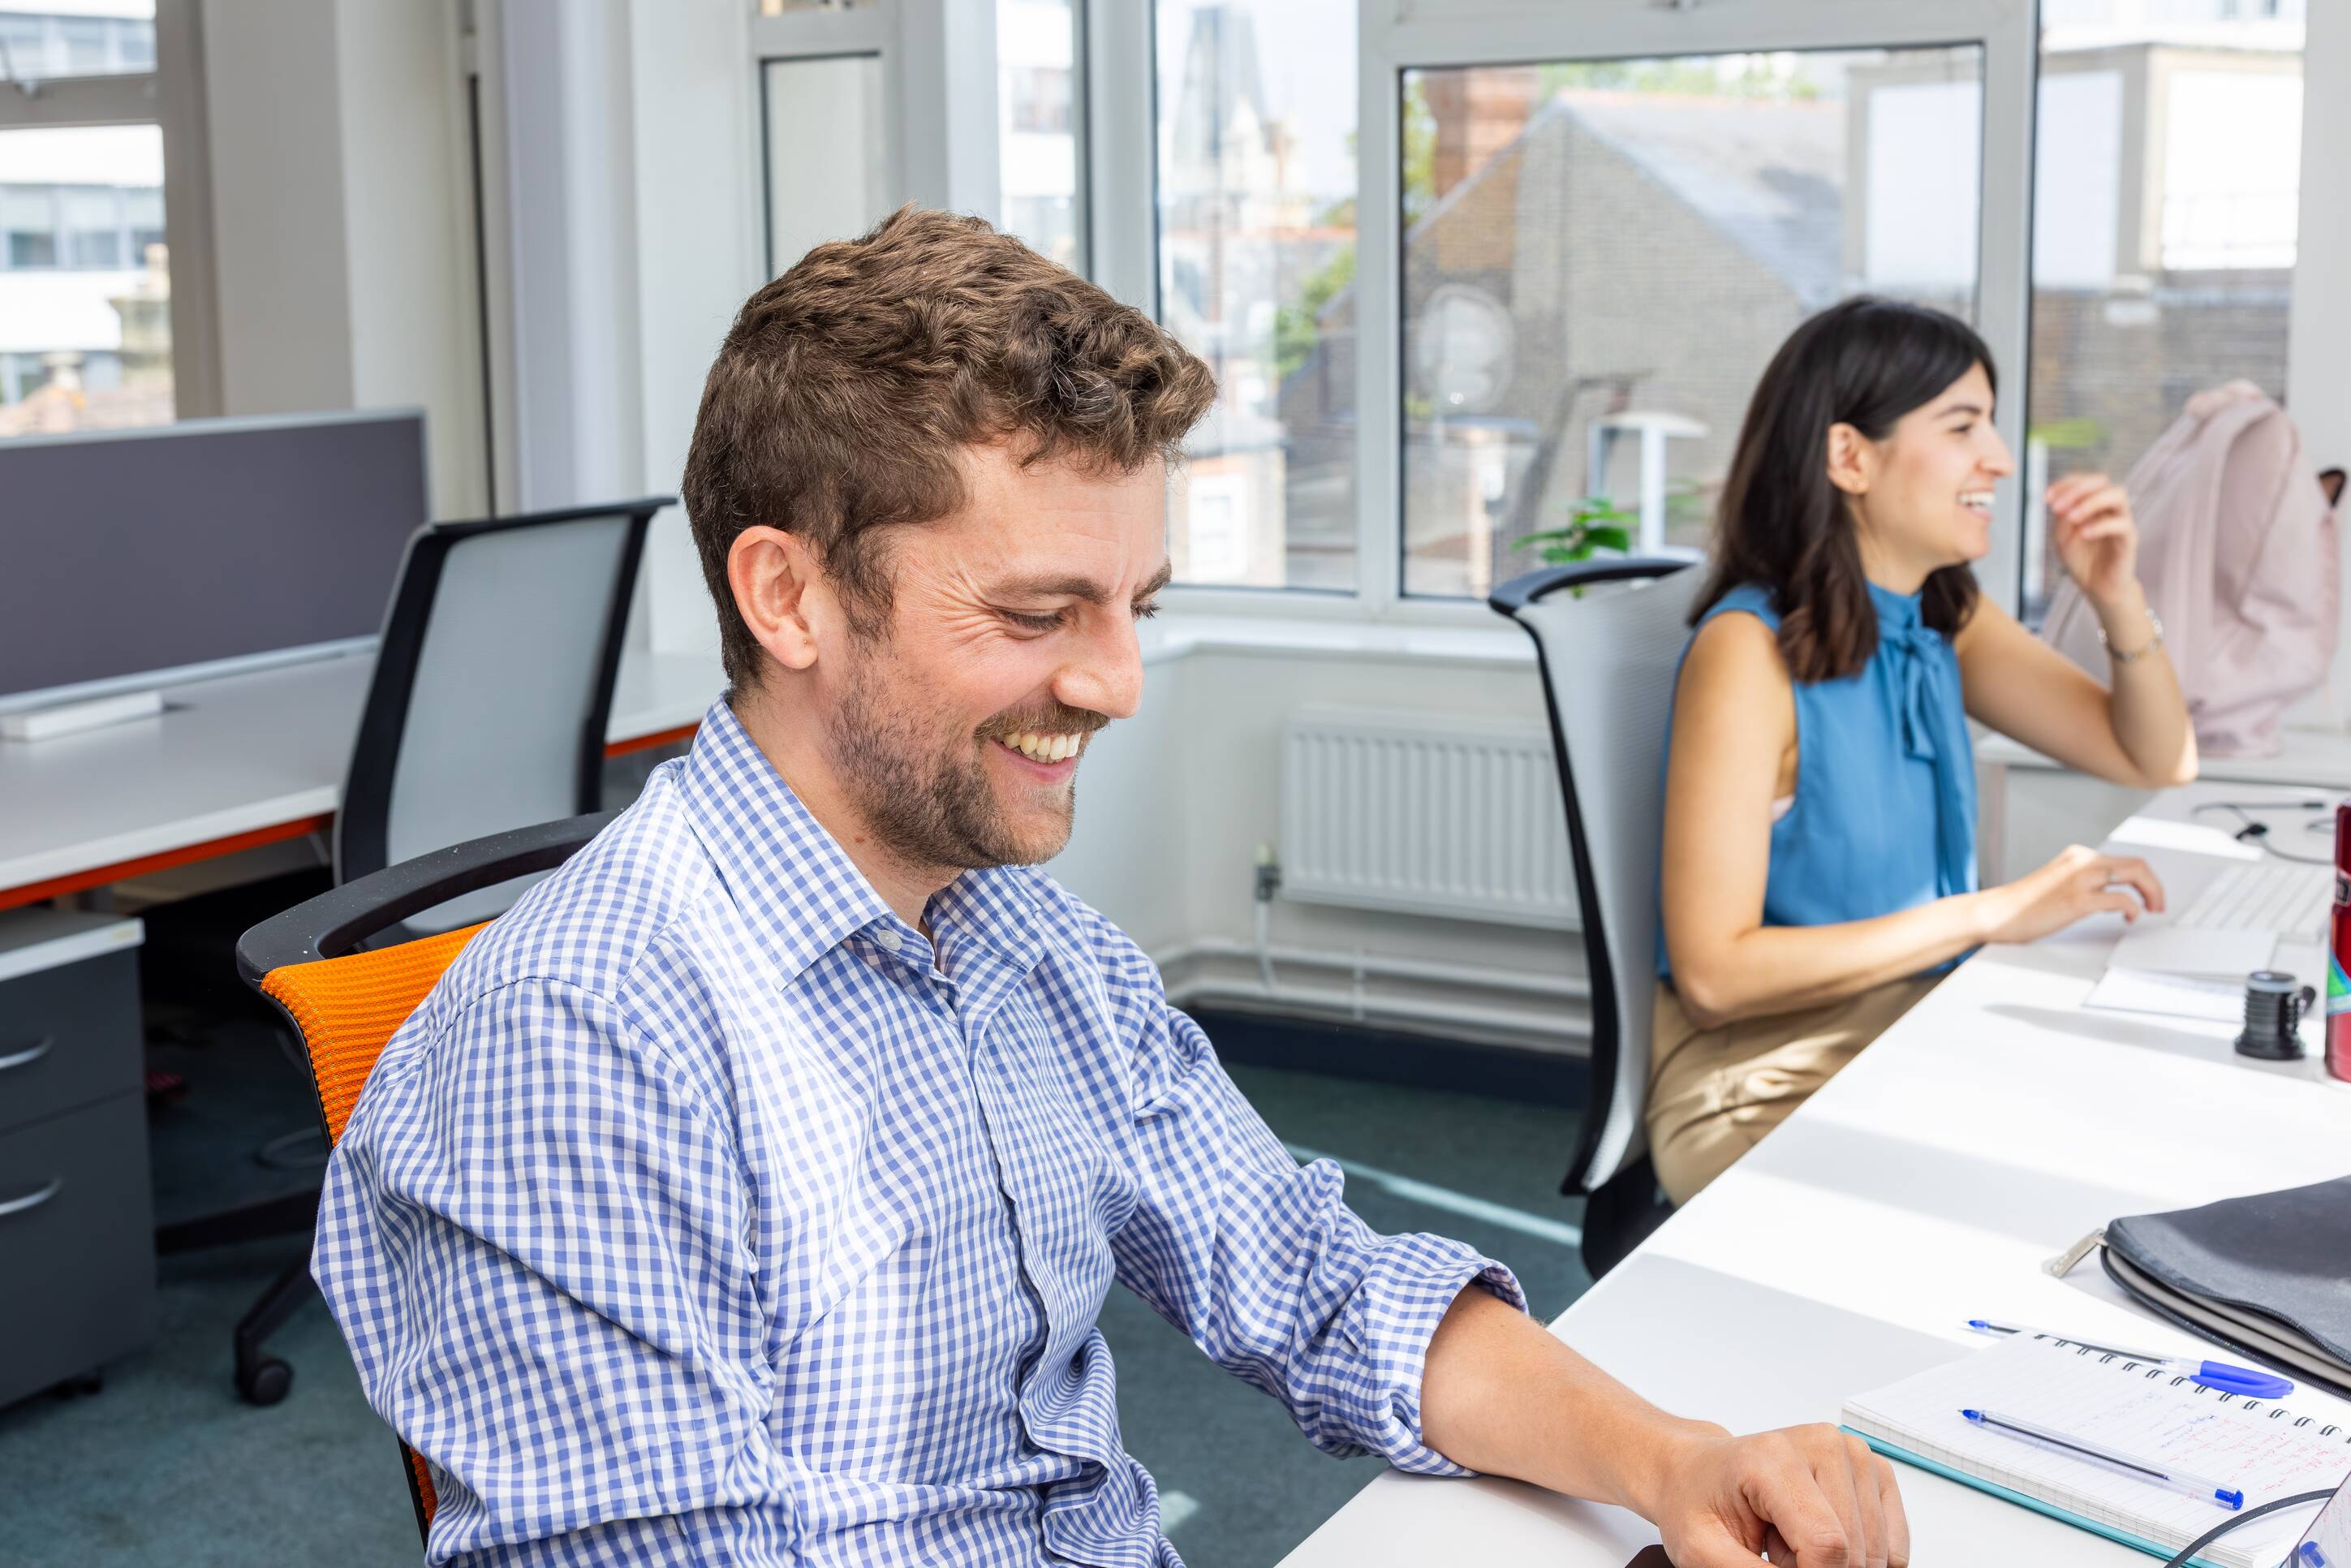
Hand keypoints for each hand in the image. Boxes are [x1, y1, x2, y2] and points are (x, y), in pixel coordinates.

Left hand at [1645, 1423, 1908, 1566]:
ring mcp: (1853, 1452)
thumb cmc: (1699, 1504)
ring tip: (1789, 1541)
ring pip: (1878, 1551)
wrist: (1700, 1474)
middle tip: (1774, 1549)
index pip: (1826, 1544)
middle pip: (1855, 1551)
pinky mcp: (1874, 1470)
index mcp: (1773, 1457)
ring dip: (1837, 1563)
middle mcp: (1822, 1443)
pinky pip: (1892, 1544)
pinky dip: (1861, 1555)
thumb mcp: (1703, 1551)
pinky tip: (1817, 1535)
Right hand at [1975, 844, 2163, 945]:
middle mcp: (2082, 861)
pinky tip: (2128, 918)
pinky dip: (2133, 909)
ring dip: (2151, 894)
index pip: (2126, 861)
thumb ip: (2086, 881)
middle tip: (2158, 905)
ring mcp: (2080, 879)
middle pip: (2137, 865)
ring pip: (2135, 876)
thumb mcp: (2059, 882)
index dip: (2146, 879)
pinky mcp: (2078, 900)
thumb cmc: (2025, 904)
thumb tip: (2116, 896)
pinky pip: (2121, 899)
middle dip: (2155, 886)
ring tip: (2149, 910)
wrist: (1997, 913)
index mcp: (2077, 855)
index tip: (2149, 896)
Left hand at [2046, 472, 2139, 612]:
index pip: (2083, 480)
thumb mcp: (2062, 536)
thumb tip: (2059, 499)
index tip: (2046, 498)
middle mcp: (2109, 507)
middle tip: (2057, 507)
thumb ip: (2061, 517)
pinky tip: (2084, 535)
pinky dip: (2100, 525)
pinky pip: (2121, 524)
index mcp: (2092, 503)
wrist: (2097, 587)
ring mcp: (2122, 520)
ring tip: (2071, 518)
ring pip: (2117, 494)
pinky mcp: (2130, 538)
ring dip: (2090, 502)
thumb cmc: (2081, 560)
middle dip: (2077, 489)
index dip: (2064, 484)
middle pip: (2101, 480)